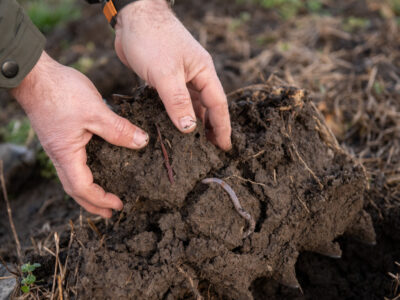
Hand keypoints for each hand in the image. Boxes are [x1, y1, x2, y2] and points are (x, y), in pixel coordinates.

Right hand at [11, 52, 148, 217]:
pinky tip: (97, 166)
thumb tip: (142, 143)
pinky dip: (86, 173)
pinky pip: (73, 163)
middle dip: (93, 203)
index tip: (119, 204)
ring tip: (104, 196)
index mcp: (66, 154)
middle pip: (74, 189)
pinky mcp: (60, 137)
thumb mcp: (96, 112)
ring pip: (73, 177)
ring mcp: (58, 146)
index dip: (101, 199)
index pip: (83, 188)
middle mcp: (60, 155)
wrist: (35, 74)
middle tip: (110, 212)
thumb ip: (119, 130)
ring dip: (88, 190)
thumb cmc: (61, 92)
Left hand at [114, 0, 231, 149]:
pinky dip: (177, 114)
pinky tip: (174, 126)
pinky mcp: (165, 78)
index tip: (225, 147)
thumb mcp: (165, 73)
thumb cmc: (152, 38)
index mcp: (203, 72)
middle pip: (208, 107)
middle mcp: (195, 75)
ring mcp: (180, 76)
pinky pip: (176, 101)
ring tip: (194, 144)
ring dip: (194, 123)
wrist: (132, 17)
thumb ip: (177, 101)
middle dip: (211, 129)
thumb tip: (189, 128)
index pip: (218, 105)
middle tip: (211, 151)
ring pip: (192, 105)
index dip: (222, 127)